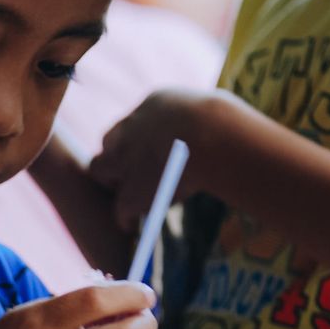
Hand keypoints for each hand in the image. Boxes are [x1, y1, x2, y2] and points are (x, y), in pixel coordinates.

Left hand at [93, 88, 233, 230]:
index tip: (149, 148)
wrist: (213, 137)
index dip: (141, 136)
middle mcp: (130, 128)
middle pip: (110, 141)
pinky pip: (119, 208)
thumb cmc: (229, 124)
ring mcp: (124, 159)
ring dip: (112, 182)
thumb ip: (204, 122)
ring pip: (100, 169)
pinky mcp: (129, 191)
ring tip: (125, 196)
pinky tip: (130, 225)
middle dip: (118, 155)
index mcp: (155, 103)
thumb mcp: (215, 111)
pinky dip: (125, 217)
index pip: (139, 119)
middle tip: (130, 172)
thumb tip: (217, 130)